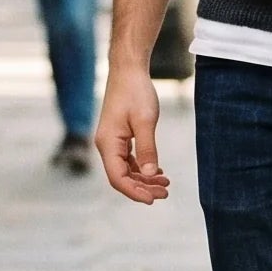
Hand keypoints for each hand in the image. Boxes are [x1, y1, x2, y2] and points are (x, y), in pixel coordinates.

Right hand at [97, 64, 169, 203]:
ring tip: (165, 184)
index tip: (154, 200)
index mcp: (107, 144)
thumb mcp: (145, 121)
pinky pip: (128, 160)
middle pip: (122, 177)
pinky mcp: (119, 136)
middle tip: (165, 193)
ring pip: (126, 170)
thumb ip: (147, 149)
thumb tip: (149, 174)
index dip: (135, 192)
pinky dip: (142, 168)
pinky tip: (157, 171)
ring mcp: (111, 141)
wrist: (128, 70)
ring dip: (144, 179)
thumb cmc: (136, 92)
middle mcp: (106, 145)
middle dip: (143, 188)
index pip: (118, 178)